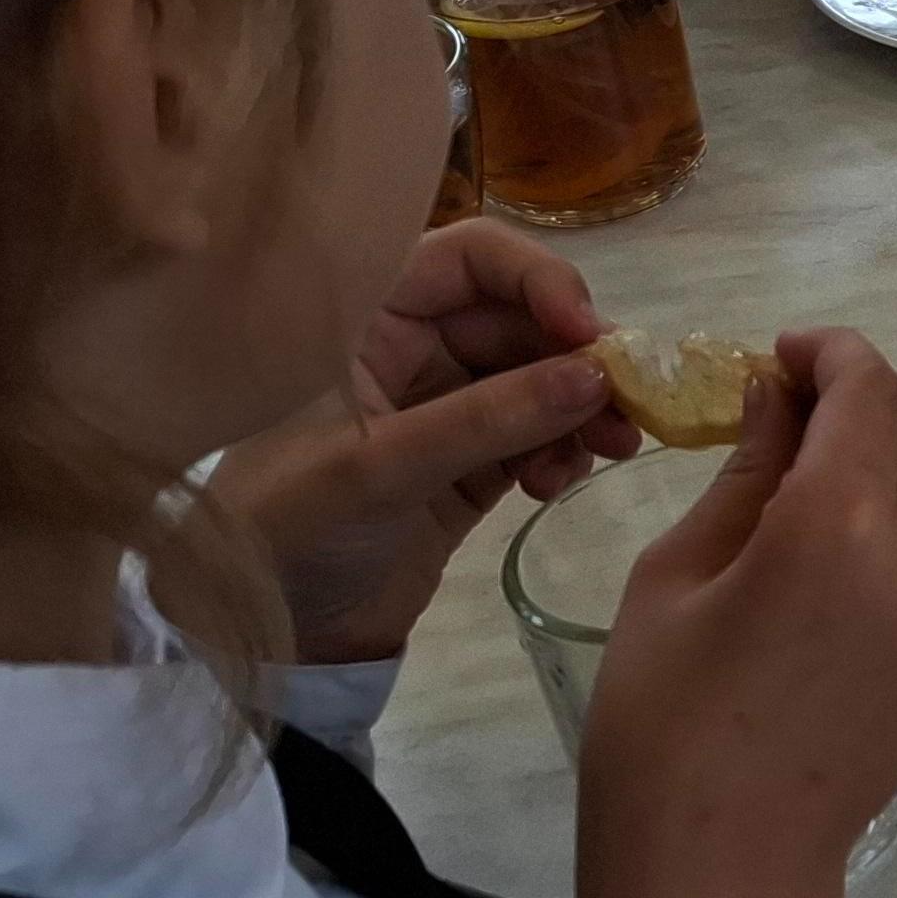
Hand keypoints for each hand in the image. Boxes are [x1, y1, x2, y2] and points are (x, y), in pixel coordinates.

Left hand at [209, 220, 637, 664]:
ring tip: (611, 449)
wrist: (269, 639)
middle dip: (577, 355)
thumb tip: (598, 374)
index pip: (469, 258)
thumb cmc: (289, 533)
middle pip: (519, 318)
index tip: (588, 332)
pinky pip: (537, 433)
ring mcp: (441, 407)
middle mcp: (405, 349)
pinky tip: (558, 484)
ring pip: (539, 377)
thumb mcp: (380, 470)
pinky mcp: (468, 464)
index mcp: (362, 321)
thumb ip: (489, 418)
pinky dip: (562, 449)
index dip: (538, 279)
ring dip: (582, 406)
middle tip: (627, 402)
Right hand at [574, 331, 896, 897]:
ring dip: (884, 457)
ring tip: (804, 477)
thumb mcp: (678, 573)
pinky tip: (837, 547)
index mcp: (838, 525)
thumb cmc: (662, 723)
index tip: (782, 355)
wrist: (726, 868)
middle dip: (858, 396)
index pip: (867, 389)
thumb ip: (747, 468)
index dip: (830, 354)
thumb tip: (777, 391)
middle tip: (786, 406)